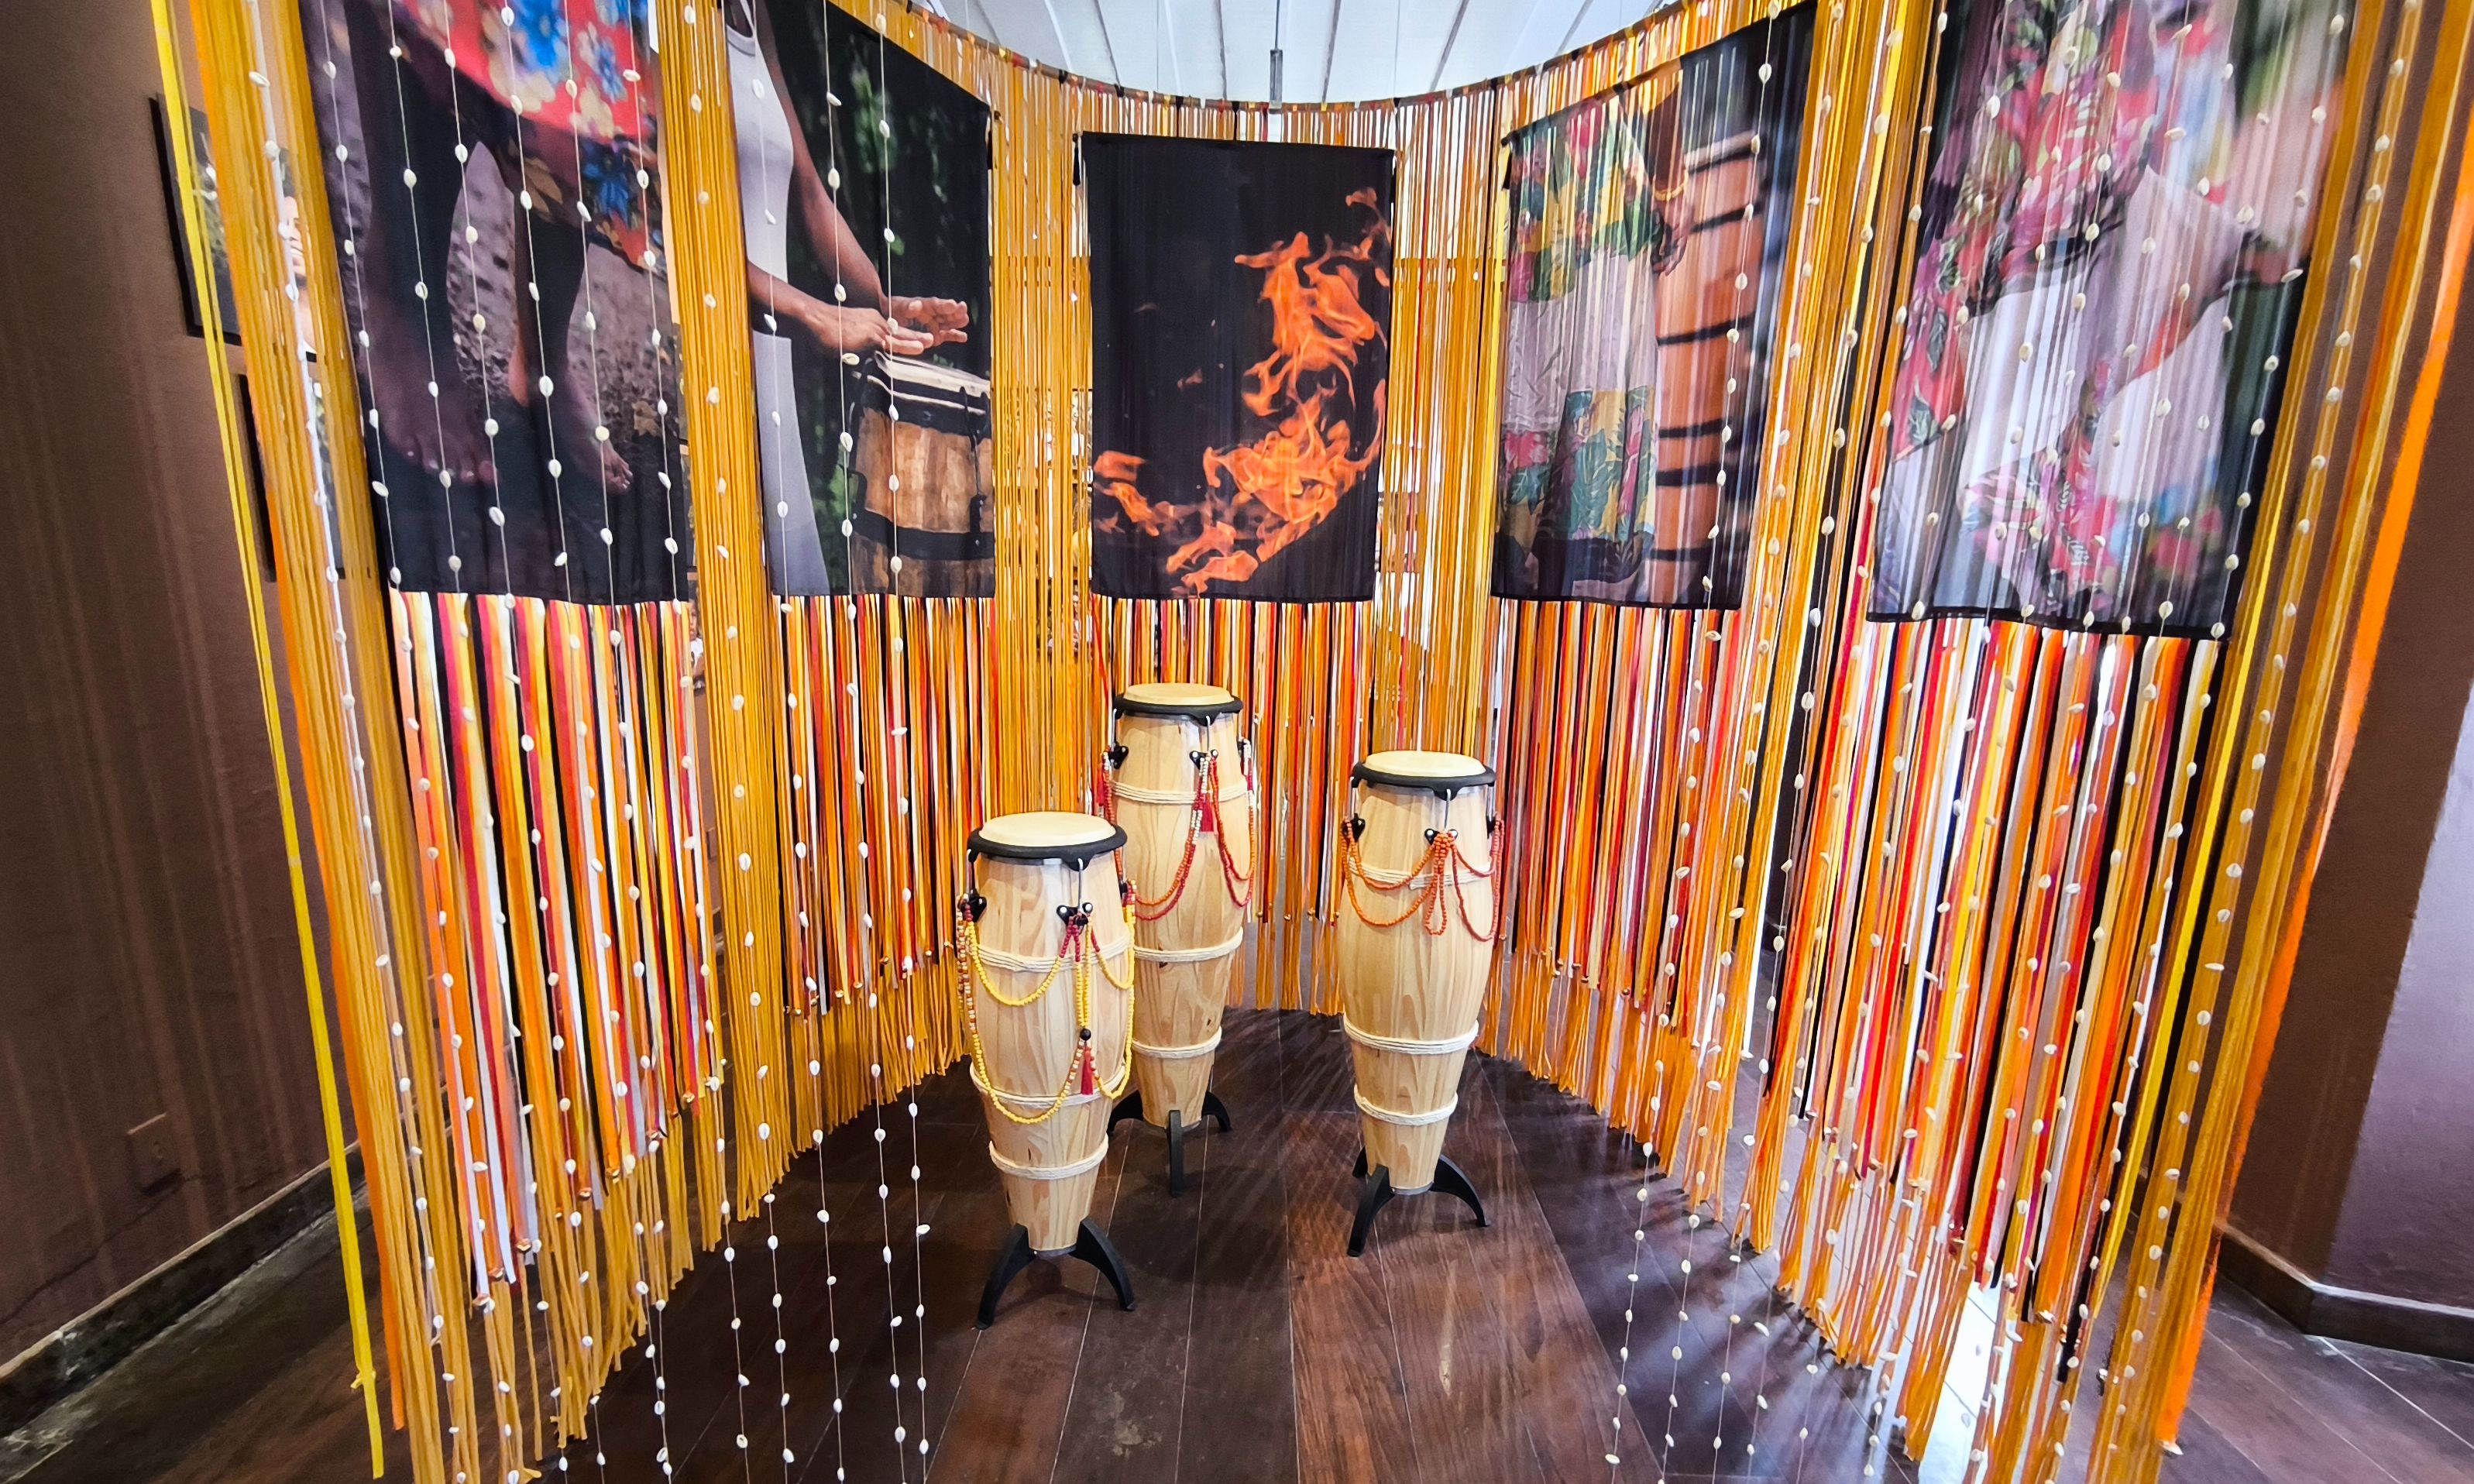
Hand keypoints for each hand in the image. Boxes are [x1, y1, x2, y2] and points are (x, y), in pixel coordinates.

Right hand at [792, 302, 936, 356]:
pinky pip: (893, 343)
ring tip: (929, 342)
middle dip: (914, 335)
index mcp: (868, 320)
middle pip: (898, 330)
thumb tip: (852, 356)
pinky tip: (919, 348)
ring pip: (899, 336)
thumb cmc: (823, 329)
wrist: (815, 319)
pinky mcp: (871, 335)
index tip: (913, 341)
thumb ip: (854, 345)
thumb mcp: (843, 336)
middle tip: (930, 339)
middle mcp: (874, 321)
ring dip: (915, 340)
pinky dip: (907, 345)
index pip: (889, 330)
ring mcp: (874, 327)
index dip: (902, 336)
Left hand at [890, 295, 969, 346]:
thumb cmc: (894, 310)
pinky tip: (963, 337)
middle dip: (955, 311)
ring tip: (964, 320)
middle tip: (962, 309)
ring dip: (957, 322)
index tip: (952, 305)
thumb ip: (907, 307)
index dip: (944, 305)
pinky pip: (947, 335)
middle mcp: (932, 314)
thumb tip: (916, 305)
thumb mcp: (897, 307)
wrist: (889, 319)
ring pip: (949, 323)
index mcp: (923, 305)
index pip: (935, 304)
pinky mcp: (936, 336)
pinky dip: (955, 336)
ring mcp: (935, 325)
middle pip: (946, 312)